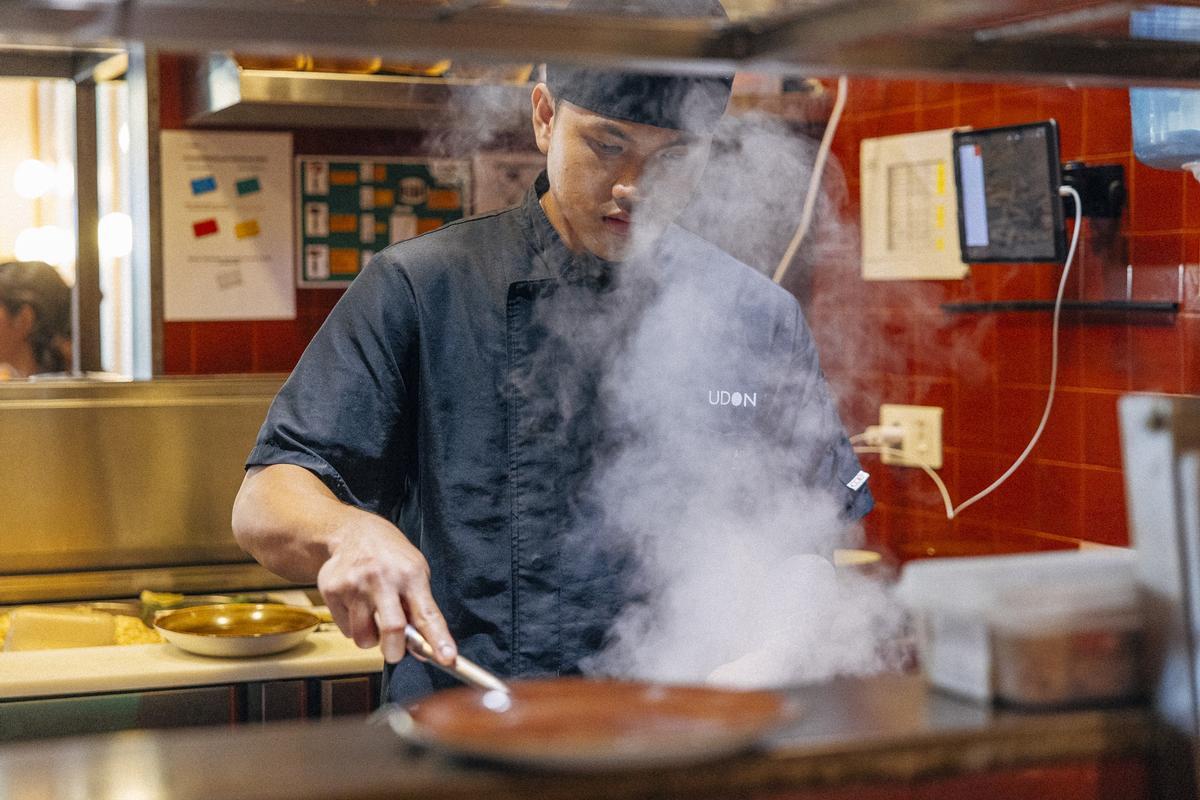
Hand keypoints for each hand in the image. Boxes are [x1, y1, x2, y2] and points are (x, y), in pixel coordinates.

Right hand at [317, 511, 455, 665]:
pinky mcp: (332, 590)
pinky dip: (353, 626)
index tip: (448, 659)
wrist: (354, 531)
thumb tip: (424, 651)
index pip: (427, 614)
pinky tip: (356, 604)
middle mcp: (382, 578)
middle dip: (395, 650)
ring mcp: (354, 584)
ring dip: (371, 638)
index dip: (438, 640)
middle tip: (395, 650)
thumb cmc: (391, 556)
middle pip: (392, 629)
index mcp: (410, 574)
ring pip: (363, 637)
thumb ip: (420, 609)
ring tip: (373, 616)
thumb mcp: (415, 572)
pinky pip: (345, 629)